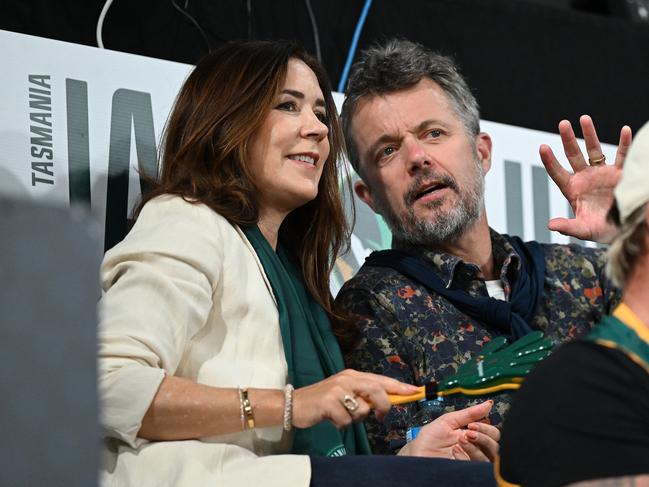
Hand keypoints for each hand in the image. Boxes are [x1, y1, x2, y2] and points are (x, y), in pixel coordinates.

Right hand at [292, 369, 419, 428]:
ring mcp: (337, 389)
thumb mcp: (343, 393)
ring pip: (362, 409)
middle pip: (376, 390)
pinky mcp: (328, 403)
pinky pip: (346, 420)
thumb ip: (362, 395)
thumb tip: (385, 402)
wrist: (293, 404)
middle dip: (383, 405)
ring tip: (341, 415)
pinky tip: (331, 419)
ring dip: (355, 418)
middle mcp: (346, 379)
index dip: (399, 386)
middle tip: (381, 417)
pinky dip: (341, 424)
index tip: (415, 391)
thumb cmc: (321, 401)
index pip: (380, 379)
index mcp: (352, 375)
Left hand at [398, 401, 497, 459]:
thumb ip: (469, 413)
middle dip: (484, 436)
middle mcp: (476, 450)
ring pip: (488, 457)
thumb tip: (487, 404)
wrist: (417, 454)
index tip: (473, 424)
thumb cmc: (430, 440)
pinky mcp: (467, 471)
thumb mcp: (448, 421)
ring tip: (460, 441)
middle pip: (496, 446)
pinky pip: (477, 466)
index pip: (493, 434)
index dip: (487, 428)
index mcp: (474, 436)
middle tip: (469, 432)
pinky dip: (466, 456)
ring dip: (475, 447)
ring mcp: (472, 462)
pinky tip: (455, 452)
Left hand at [539, 115, 631, 242]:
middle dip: (568, 139)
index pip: (557, 173)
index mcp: (573, 190)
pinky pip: (622, 155)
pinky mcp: (620, 173)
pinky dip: (624, 143)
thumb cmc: (601, 231)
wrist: (625, 229)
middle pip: (574, 155)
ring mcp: (602, 173)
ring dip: (589, 134)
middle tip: (562, 123)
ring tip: (583, 118)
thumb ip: (568, 226)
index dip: (550, 161)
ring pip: (594, 150)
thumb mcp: (583, 230)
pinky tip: (624, 129)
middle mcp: (585, 178)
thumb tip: (550, 224)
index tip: (542, 147)